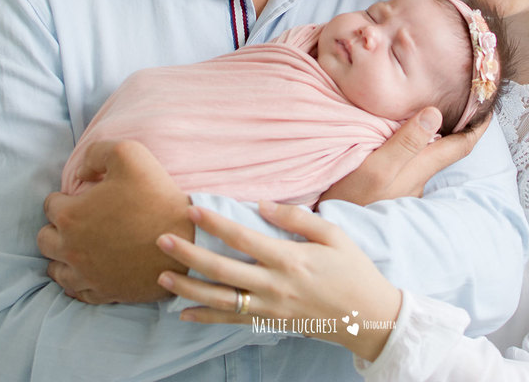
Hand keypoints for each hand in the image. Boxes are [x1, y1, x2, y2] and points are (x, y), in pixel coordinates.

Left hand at [36, 140, 192, 303]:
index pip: (50, 205)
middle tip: (78, 221)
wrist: (185, 239)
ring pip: (55, 270)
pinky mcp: (104, 292)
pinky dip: (77, 281)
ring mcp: (86, 275)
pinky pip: (77, 292)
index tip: (83, 197)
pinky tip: (88, 271)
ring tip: (78, 247)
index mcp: (71, 216)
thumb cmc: (157, 196)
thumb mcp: (128, 153)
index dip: (65, 197)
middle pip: (45, 240)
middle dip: (57, 228)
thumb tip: (81, 172)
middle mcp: (71, 249)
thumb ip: (96, 153)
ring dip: (61, 257)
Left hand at [156, 203, 401, 362]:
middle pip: (222, 269)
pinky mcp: (269, 323)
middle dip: (189, 254)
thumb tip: (262, 205)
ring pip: (219, 300)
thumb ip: (296, 219)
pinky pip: (231, 322)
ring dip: (187, 289)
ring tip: (161, 277)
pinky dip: (205, 318)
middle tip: (161, 240)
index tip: (191, 209)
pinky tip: (183, 313)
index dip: (214, 223)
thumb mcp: (334, 235)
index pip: (242, 238)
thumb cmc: (352, 270)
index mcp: (289, 259)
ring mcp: (269, 308)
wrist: (367, 317)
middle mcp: (274, 285)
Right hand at [318, 107, 487, 205]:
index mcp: (418, 169)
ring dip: (427, 137)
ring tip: (422, 112)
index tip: (488, 105)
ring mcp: (402, 188)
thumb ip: (404, 143)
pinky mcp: (386, 191)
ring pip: (422, 156)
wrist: (326, 229)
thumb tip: (435, 114)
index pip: (460, 146)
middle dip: (453, 126)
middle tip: (457, 99)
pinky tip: (393, 139)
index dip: (477, 126)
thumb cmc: (348, 201)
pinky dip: (407, 148)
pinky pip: (405, 164)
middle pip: (443, 149)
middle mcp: (416, 180)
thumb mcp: (375, 170)